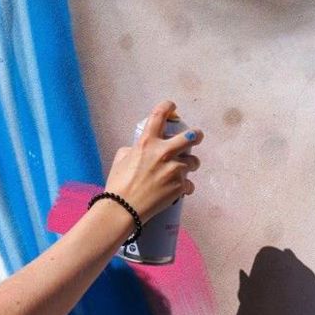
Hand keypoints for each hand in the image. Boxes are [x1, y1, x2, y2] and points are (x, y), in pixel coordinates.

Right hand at [103, 100, 202, 219]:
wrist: (123, 208)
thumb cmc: (118, 184)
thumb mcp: (121, 159)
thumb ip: (135, 149)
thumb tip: (141, 149)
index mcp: (147, 143)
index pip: (159, 116)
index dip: (168, 107)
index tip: (172, 106)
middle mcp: (164, 153)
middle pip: (191, 136)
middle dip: (196, 135)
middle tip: (196, 137)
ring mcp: (175, 169)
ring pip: (194, 162)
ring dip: (189, 165)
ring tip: (182, 171)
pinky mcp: (180, 186)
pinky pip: (190, 184)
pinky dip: (184, 187)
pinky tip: (178, 191)